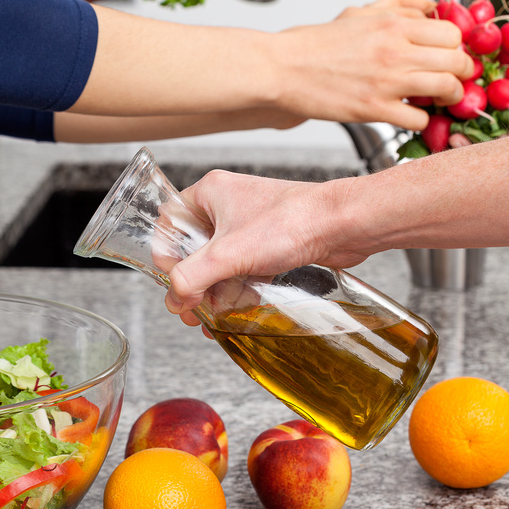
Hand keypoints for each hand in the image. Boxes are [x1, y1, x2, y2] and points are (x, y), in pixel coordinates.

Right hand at [164, 170, 361, 327]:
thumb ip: (193, 277)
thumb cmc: (293, 221)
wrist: (342, 225)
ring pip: (220, 261)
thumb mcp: (229, 254)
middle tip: (190, 307)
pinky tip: (237, 309)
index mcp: (210, 193)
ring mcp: (251, 223)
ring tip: (210, 316)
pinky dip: (237, 288)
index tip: (172, 279)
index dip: (166, 253)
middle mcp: (229, 204)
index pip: (170, 221)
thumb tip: (174, 296)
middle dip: (191, 281)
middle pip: (194, 247)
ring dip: (213, 289)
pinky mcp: (271, 242)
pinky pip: (243, 267)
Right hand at [272, 0, 472, 129]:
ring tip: (438, 100)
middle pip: (456, 61)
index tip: (450, 55)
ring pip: (446, 89)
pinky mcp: (373, 110)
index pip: (452, 33)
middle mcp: (394, 50)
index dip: (456, 47)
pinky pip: (419, 118)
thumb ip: (399, 5)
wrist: (282, 69)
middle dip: (460, 73)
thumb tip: (433, 7)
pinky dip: (421, 120)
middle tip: (452, 80)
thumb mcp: (358, 12)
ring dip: (449, 97)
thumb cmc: (316, 44)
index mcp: (392, 24)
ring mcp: (386, 82)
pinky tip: (410, 114)